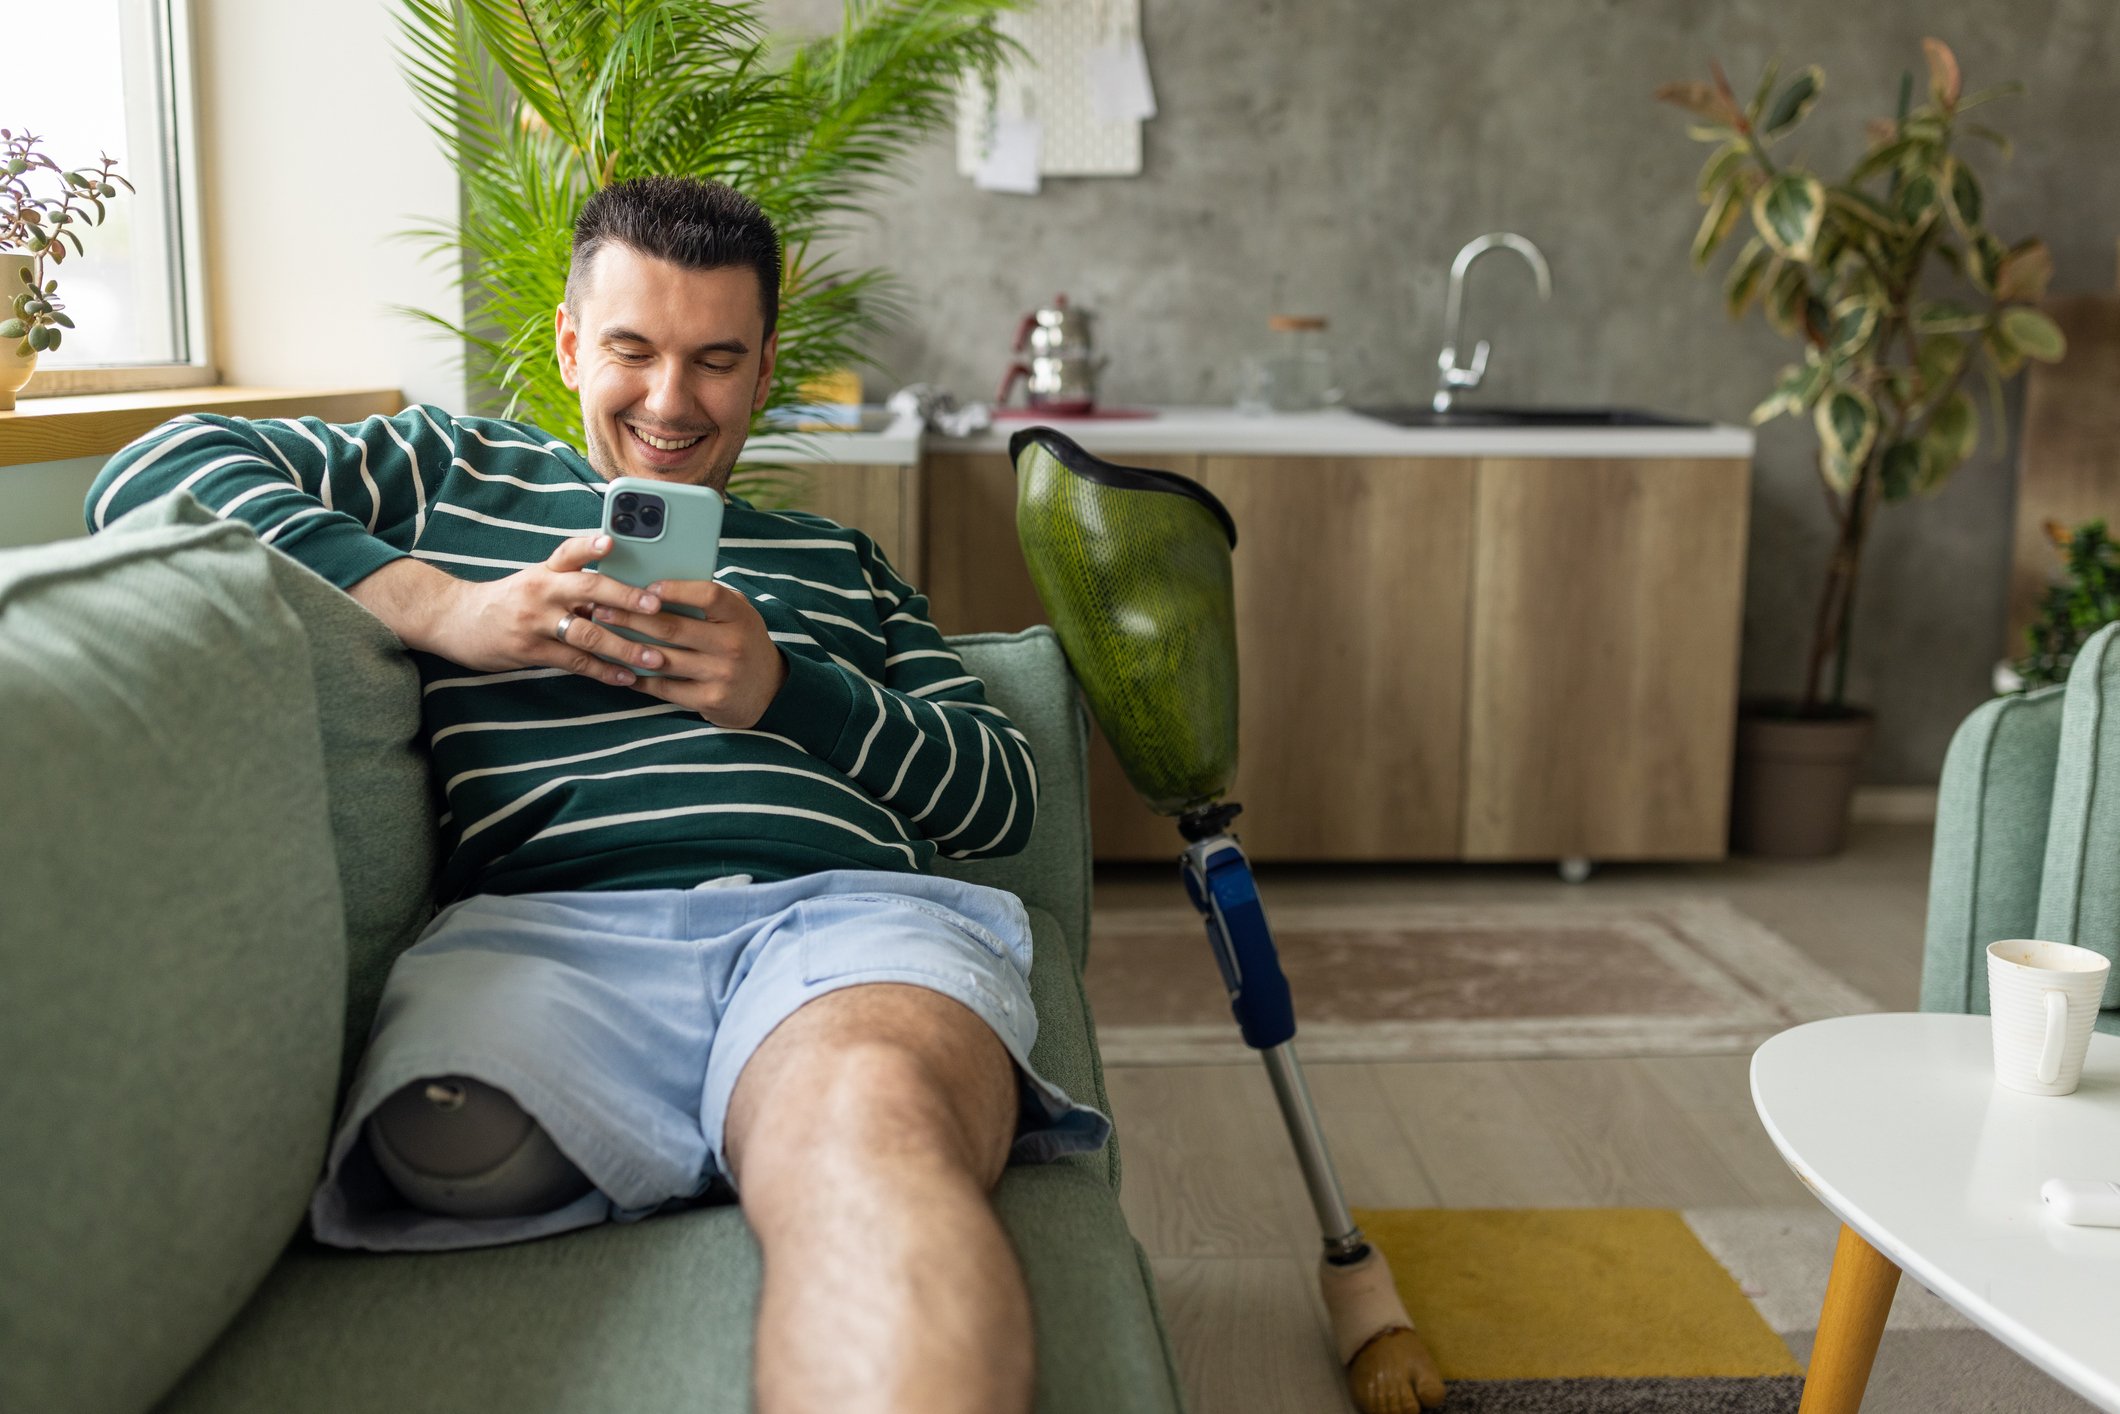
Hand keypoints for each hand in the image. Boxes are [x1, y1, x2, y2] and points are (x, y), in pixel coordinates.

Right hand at [425, 533, 668, 687]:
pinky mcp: (530, 651)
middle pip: (588, 589)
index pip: (569, 552)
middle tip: (656, 606)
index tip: (611, 542)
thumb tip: (623, 594)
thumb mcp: (536, 581)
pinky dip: (603, 671)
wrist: (456, 621)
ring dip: (624, 646)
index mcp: (546, 570)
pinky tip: (626, 677)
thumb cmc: (509, 600)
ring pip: (587, 633)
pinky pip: (574, 661)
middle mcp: (542, 591)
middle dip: (625, 598)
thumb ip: (573, 586)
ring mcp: (535, 622)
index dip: (590, 546)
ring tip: (655, 656)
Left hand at [586, 578, 789, 727]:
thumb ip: (709, 600)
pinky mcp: (710, 700)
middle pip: (672, 628)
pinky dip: (639, 678)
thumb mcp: (738, 615)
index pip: (708, 595)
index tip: (646, 587)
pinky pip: (665, 687)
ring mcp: (721, 674)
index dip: (675, 590)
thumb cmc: (742, 642)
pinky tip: (622, 669)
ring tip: (605, 638)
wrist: (769, 690)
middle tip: (602, 609)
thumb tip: (658, 584)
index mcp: (739, 616)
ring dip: (627, 648)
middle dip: (631, 618)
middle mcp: (732, 645)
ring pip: (662, 659)